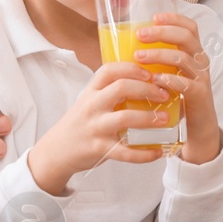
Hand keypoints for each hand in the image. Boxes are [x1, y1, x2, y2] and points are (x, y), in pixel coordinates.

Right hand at [26, 61, 179, 194]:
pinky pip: (125, 152)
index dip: (132, 68)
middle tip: (165, 94)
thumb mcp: (89, 100)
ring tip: (165, 119)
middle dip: (147, 89)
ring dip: (149, 118)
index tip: (150, 72)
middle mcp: (93, 106)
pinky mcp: (99, 149)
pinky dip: (144, 154)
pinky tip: (157, 152)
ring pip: (125, 118)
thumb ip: (110, 90)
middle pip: (121, 88)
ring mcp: (96, 128)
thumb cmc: (80, 122)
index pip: (110, 70)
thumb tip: (147, 80)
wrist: (57, 150)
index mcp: (91, 91)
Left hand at [134, 12, 220, 165]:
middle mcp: (200, 61)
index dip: (174, 18)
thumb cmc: (178, 96)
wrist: (198, 124)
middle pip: (186, 38)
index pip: (190, 27)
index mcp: (193, 52)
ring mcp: (202, 78)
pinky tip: (155, 80)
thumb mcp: (169, 73)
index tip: (154, 17)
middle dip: (162, 33)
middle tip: (140, 36)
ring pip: (184, 59)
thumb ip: (155, 60)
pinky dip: (171, 80)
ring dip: (160, 55)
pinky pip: (188, 84)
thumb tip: (122, 47)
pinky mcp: (200, 96)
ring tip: (139, 57)